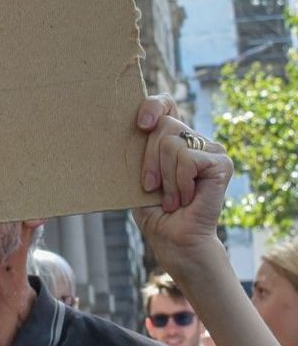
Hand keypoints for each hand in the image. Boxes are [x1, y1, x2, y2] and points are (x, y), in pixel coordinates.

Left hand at [131, 96, 231, 272]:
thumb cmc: (155, 213)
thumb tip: (124, 127)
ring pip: (172, 143)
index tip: (141, 125)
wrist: (176, 242)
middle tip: (152, 187)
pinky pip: (187, 159)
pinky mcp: (221, 163)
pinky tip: (186, 198)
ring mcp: (211, 149)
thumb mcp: (137, 177)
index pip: (166, 104)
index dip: (153, 106)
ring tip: (172, 198)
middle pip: (164, 125)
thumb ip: (137, 151)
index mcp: (173, 139)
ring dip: (165, 178)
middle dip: (149, 160)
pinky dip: (179, 183)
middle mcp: (194, 140)